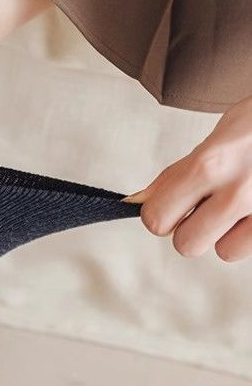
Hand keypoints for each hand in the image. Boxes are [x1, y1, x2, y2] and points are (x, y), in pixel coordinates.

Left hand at [126, 97, 251, 260]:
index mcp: (210, 163)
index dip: (160, 212)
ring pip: (225, 251)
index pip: (157, 217)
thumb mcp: (221, 134)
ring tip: (241, 204)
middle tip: (204, 206)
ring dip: (227, 233)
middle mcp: (237, 192)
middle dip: (190, 228)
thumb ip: (182, 170)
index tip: (170, 204)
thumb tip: (145, 199)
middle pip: (186, 245)